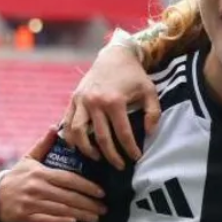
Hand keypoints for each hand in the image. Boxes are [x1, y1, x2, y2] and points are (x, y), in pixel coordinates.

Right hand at [0, 127, 107, 221]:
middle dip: (88, 203)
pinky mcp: (25, 217)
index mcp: (40, 173)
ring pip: (61, 209)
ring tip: (95, 217)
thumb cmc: (15, 178)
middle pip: (68, 196)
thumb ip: (43, 145)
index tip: (101, 192)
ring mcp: (30, 203)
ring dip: (80, 214)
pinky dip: (60, 221)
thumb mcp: (28, 159)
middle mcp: (37, 188)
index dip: (86, 186)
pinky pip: (46, 220)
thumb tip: (54, 126)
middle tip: (104, 208)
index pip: (68, 179)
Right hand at [61, 45, 160, 169]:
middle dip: (111, 156)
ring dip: (87, 150)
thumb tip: (149, 133)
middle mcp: (95, 102)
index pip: (123, 134)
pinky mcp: (74, 99)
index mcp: (114, 101)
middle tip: (119, 166)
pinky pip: (67, 122)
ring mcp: (82, 101)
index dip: (130, 149)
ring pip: (78, 133)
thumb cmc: (134, 75)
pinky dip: (71, 137)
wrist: (114, 55)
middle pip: (101, 138)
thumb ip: (153, 113)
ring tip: (97, 158)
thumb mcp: (150, 91)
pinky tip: (78, 146)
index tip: (136, 158)